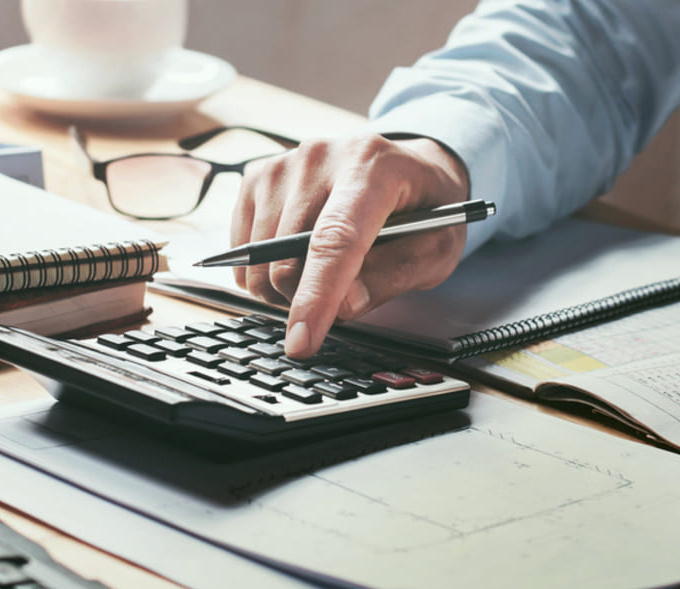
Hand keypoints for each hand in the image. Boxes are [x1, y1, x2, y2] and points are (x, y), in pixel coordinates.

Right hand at [231, 132, 470, 356]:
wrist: (407, 167)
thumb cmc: (425, 209)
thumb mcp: (437, 247)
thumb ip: (396, 274)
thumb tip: (342, 306)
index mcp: (373, 167)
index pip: (336, 239)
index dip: (316, 295)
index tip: (302, 341)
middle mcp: (321, 156)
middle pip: (287, 256)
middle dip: (307, 298)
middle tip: (341, 298)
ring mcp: (284, 163)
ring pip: (259, 257)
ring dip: (285, 285)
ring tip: (325, 272)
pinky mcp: (258, 175)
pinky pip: (243, 246)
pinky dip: (265, 268)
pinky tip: (299, 256)